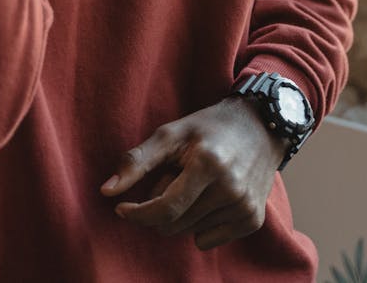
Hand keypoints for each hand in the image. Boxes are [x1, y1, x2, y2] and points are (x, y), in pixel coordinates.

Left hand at [100, 98, 285, 250]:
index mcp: (208, 163)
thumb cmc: (208, 127)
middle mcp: (229, 188)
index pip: (164, 209)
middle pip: (174, 223)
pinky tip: (208, 197)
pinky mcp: (252, 220)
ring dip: (180, 214)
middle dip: (159, 207)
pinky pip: (207, 240)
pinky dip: (198, 225)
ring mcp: (244, 206)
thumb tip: (106, 192)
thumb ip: (137, 161)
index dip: (137, 213)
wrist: (260, 125)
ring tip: (192, 183)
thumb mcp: (170, 133)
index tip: (122, 207)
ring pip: (189, 232)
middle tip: (169, 179)